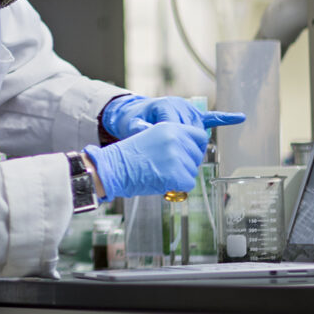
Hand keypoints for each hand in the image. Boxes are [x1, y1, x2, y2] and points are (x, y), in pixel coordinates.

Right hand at [84, 121, 208, 199]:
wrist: (113, 168)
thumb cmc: (128, 156)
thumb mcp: (152, 137)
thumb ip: (173, 140)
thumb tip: (192, 152)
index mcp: (170, 127)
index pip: (200, 136)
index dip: (196, 148)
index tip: (190, 156)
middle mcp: (176, 138)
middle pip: (197, 157)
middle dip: (186, 165)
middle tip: (168, 168)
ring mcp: (176, 156)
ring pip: (192, 172)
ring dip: (180, 176)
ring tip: (160, 173)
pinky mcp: (176, 173)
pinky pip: (188, 184)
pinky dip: (178, 187)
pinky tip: (163, 181)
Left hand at [102, 94, 245, 139]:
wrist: (137, 112)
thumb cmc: (134, 120)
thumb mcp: (132, 124)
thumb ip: (139, 128)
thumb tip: (145, 130)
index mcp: (166, 106)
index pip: (177, 127)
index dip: (172, 143)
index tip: (166, 153)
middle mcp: (180, 105)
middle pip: (191, 131)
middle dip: (183, 146)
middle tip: (174, 156)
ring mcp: (189, 109)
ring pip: (199, 132)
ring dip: (193, 143)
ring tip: (183, 152)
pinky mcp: (195, 114)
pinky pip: (212, 118)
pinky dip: (225, 118)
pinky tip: (240, 118)